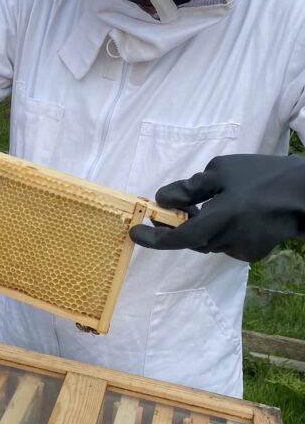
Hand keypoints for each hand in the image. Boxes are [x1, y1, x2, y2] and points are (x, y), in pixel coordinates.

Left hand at [129, 153, 304, 261]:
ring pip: (208, 240)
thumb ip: (189, 188)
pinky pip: (225, 242)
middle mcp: (228, 241)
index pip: (178, 238)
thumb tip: (162, 200)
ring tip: (205, 202)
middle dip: (175, 227)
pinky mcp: (252, 252)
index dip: (154, 238)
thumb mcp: (221, 171)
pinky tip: (231, 210)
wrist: (303, 195)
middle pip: (191, 239)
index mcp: (219, 220)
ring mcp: (241, 250)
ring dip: (199, 225)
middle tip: (163, 211)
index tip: (135, 231)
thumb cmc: (262, 176)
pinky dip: (219, 228)